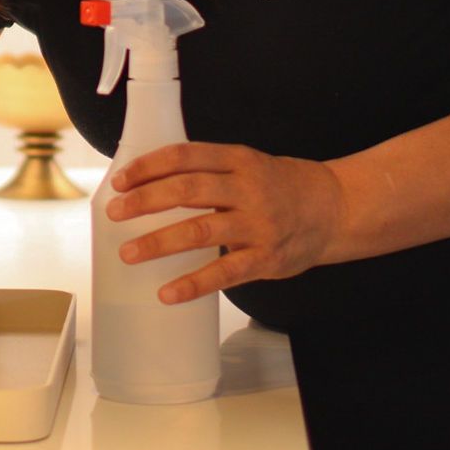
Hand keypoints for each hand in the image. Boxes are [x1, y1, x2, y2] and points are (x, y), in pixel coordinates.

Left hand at [104, 142, 345, 304]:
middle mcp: (247, 189)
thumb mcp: (249, 164)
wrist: (335, 209)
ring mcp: (258, 224)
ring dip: (159, 242)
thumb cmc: (282, 186)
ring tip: (128, 253)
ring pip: (200, 231)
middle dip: (145, 201)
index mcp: (239, 160)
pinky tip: (167, 293)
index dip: (149, 167)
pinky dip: (193, 284)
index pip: (186, 156)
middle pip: (188, 190)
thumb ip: (210, 170)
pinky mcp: (266, 258)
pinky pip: (224, 273)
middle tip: (114, 212)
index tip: (120, 179)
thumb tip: (151, 181)